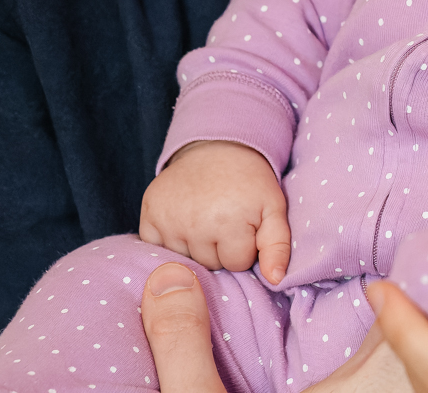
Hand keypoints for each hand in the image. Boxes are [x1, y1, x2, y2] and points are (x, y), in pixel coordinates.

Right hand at [140, 140, 292, 282]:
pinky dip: (170, 241)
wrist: (217, 147)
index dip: (243, 248)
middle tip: (224, 220)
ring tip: (205, 219)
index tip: (244, 226)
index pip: (235, 264)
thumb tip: (275, 280)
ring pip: (184, 260)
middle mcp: (195, 223)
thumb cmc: (249, 182)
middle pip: (209, 265)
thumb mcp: (273, 207)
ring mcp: (168, 220)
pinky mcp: (149, 215)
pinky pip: (157, 249)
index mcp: (229, 221)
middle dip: (220, 249)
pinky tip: (183, 221)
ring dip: (195, 246)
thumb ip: (278, 245)